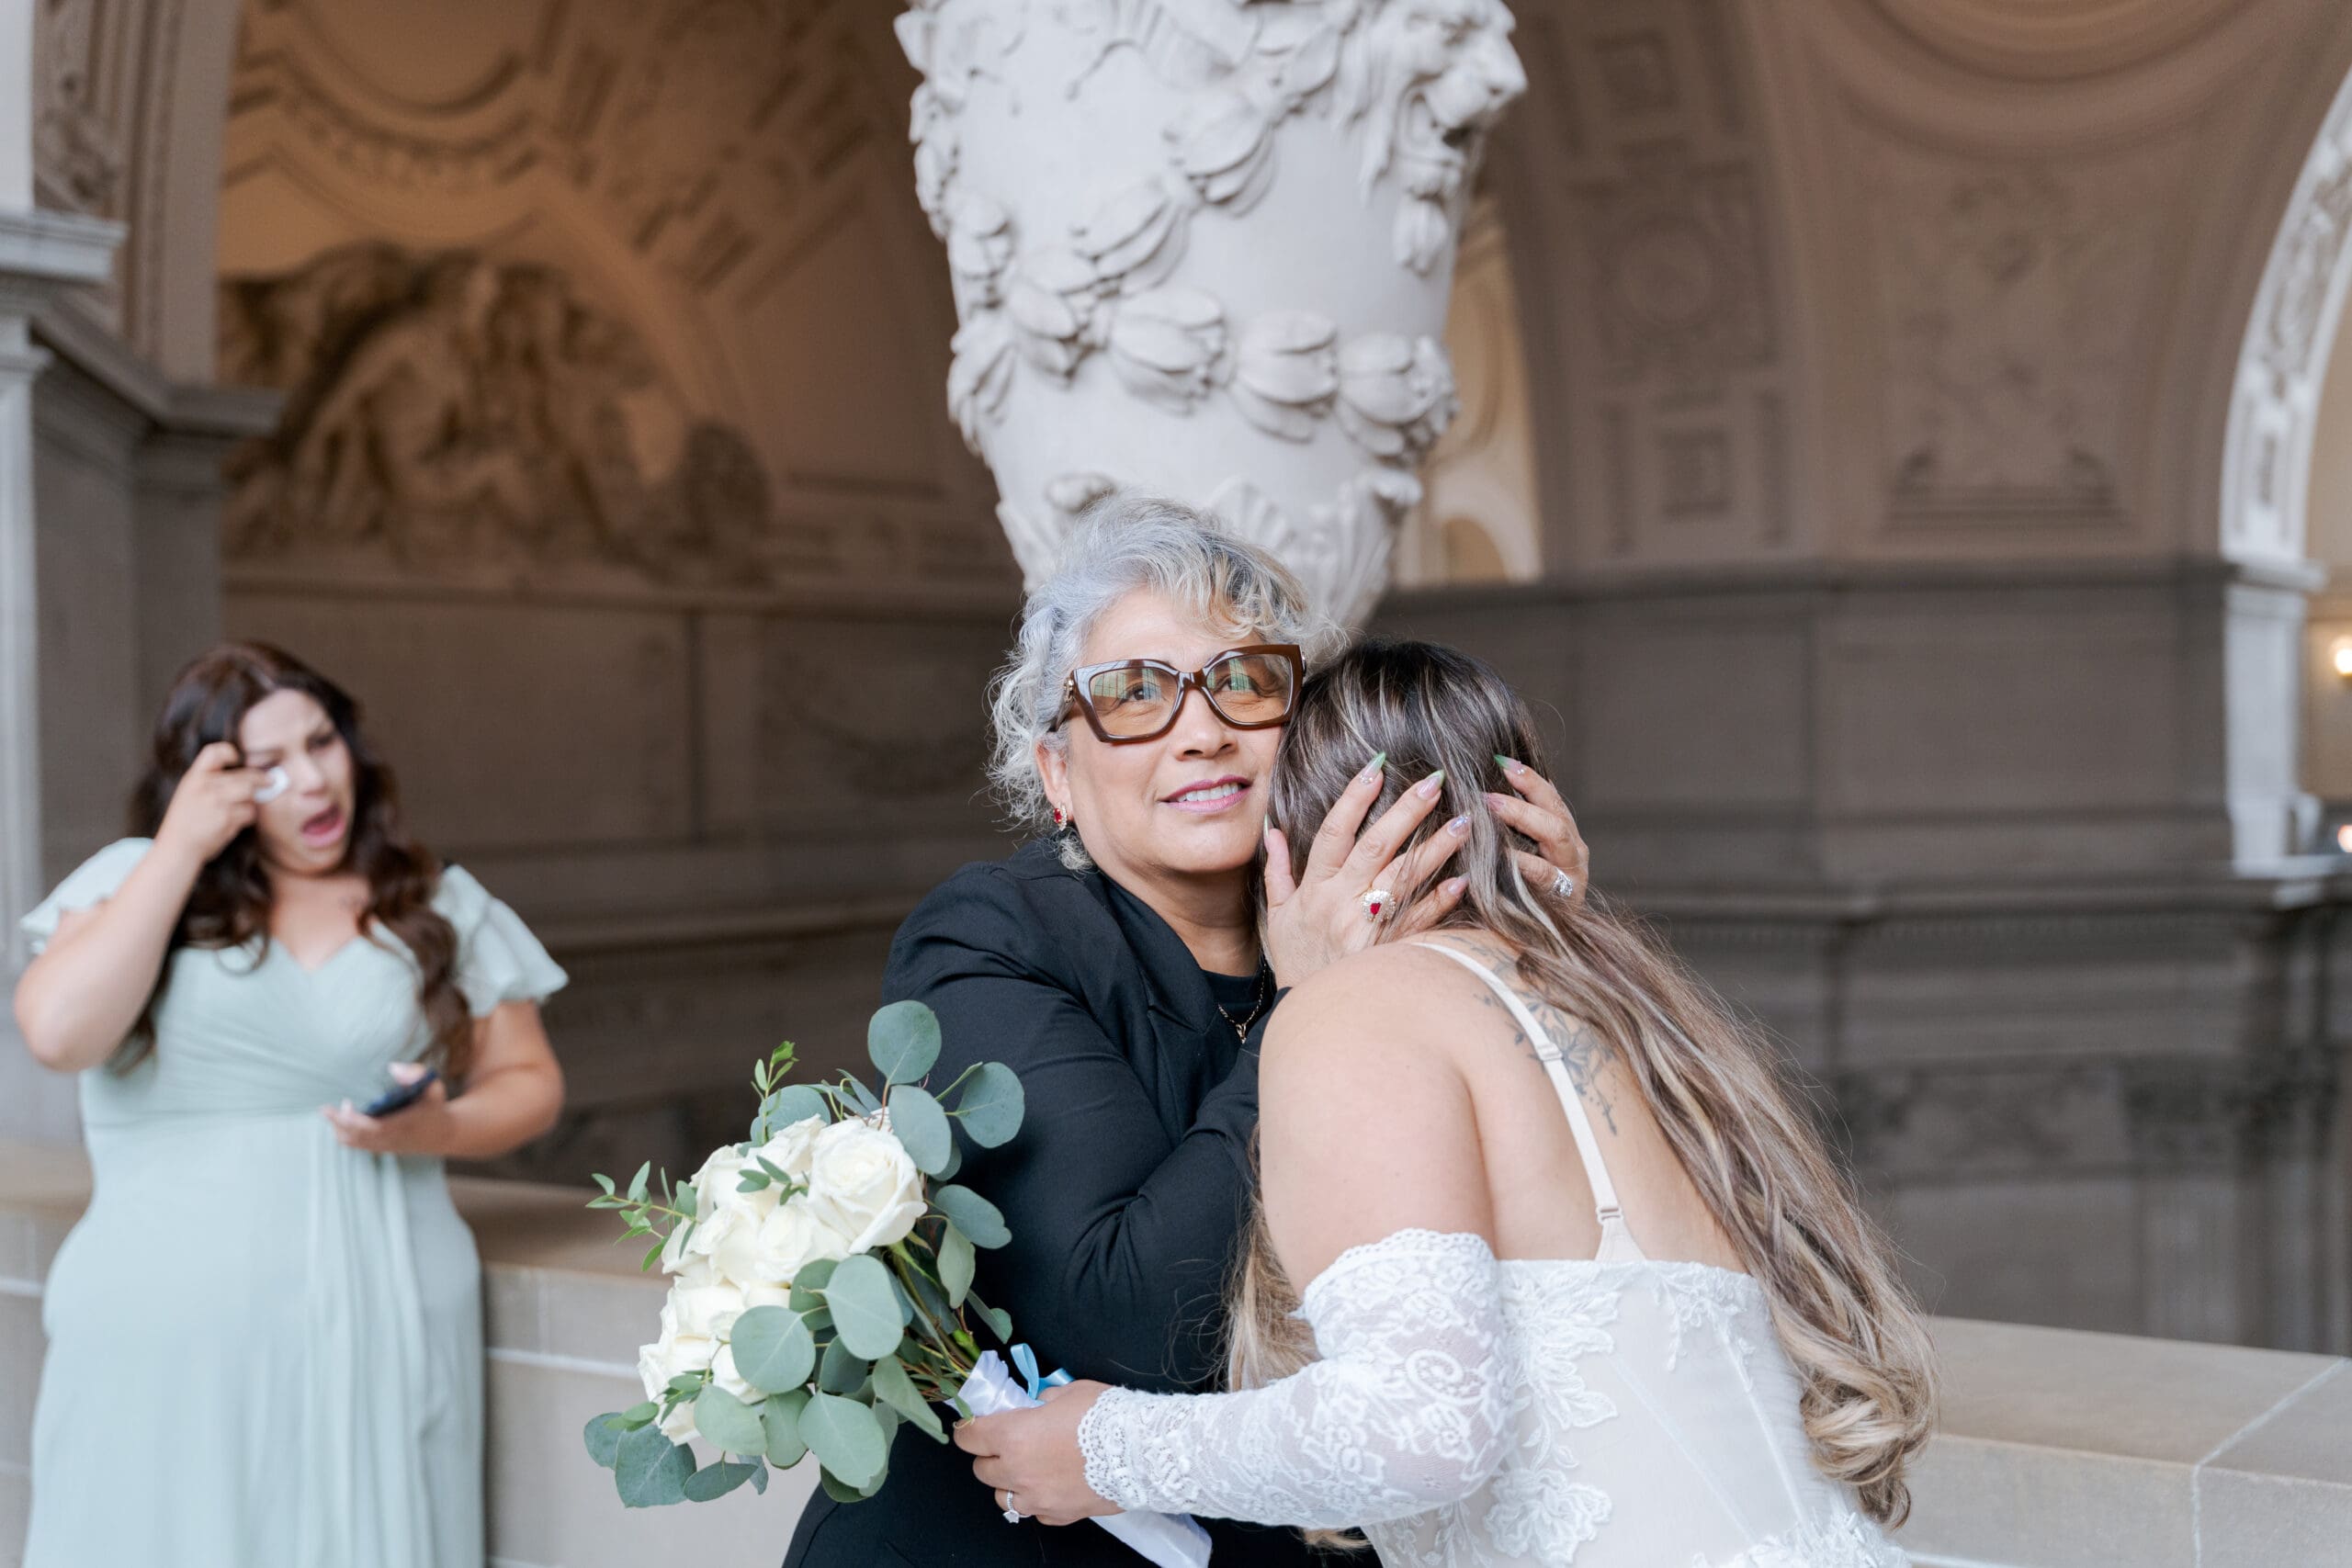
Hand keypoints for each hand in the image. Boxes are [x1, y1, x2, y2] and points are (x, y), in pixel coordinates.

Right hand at [154, 742, 262, 866]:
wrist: (177, 848)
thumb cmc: (185, 822)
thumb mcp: (189, 793)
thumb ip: (209, 782)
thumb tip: (243, 775)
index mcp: (194, 777)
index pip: (213, 752)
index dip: (229, 751)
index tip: (238, 759)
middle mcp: (206, 786)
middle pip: (244, 775)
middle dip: (261, 779)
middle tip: (270, 781)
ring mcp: (217, 801)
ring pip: (250, 793)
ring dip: (253, 801)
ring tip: (245, 808)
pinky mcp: (227, 818)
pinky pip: (249, 813)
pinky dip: (248, 817)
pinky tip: (237, 823)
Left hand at [323, 1063, 451, 1155]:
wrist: (442, 1135)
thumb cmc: (434, 1107)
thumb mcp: (434, 1087)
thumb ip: (416, 1074)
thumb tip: (392, 1067)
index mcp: (403, 1125)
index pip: (374, 1128)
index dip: (355, 1120)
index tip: (344, 1105)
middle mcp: (390, 1139)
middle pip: (356, 1137)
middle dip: (338, 1123)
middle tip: (326, 1108)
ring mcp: (383, 1146)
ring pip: (353, 1142)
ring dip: (339, 1128)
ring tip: (340, 1109)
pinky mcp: (379, 1148)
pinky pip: (355, 1144)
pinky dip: (344, 1133)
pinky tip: (346, 1117)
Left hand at [956, 1381, 1118, 1526]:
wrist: (1141, 1452)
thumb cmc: (1104, 1416)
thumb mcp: (1068, 1392)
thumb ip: (1042, 1401)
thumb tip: (1035, 1406)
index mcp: (1013, 1436)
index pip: (969, 1437)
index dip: (968, 1429)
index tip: (972, 1425)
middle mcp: (1018, 1472)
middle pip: (982, 1470)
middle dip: (990, 1455)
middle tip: (1007, 1443)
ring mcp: (1037, 1498)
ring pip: (1002, 1498)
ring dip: (1009, 1482)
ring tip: (1028, 1469)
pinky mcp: (1059, 1515)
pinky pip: (1035, 1512)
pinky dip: (1037, 1500)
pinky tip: (1052, 1485)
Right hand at [1262, 758, 1468, 987]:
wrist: (1309, 1014)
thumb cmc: (1297, 961)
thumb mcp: (1278, 916)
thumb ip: (1277, 871)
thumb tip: (1274, 830)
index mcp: (1315, 889)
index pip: (1334, 833)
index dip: (1354, 799)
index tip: (1376, 768)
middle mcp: (1341, 903)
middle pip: (1376, 847)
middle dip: (1406, 811)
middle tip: (1436, 782)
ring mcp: (1367, 928)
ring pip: (1404, 878)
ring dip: (1435, 848)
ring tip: (1464, 822)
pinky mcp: (1389, 951)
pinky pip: (1419, 921)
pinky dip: (1440, 901)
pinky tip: (1463, 880)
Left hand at [1488, 757, 1588, 906]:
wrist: (1533, 946)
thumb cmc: (1515, 897)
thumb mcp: (1512, 858)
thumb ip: (1505, 831)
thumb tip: (1473, 792)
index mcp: (1563, 836)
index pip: (1549, 797)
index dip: (1527, 777)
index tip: (1500, 759)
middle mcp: (1573, 850)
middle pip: (1554, 809)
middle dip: (1525, 791)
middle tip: (1491, 781)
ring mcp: (1572, 873)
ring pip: (1556, 834)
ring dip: (1522, 816)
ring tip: (1491, 806)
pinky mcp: (1566, 898)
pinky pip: (1544, 873)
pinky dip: (1520, 860)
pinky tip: (1499, 852)